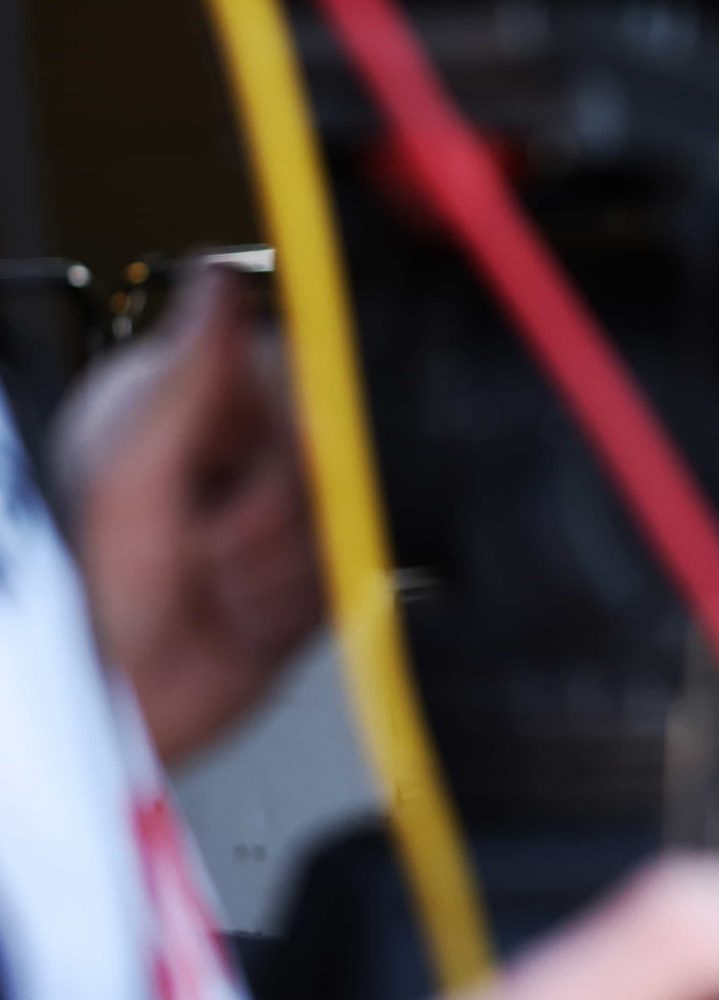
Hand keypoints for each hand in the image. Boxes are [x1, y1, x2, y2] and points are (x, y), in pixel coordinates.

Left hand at [68, 270, 322, 762]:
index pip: (297, 373)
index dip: (294, 431)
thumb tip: (216, 278)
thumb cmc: (87, 604)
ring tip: (217, 599)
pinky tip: (247, 621)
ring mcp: (270, 516)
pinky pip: (352, 570)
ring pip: (345, 516)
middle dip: (278, 519)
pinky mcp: (301, 575)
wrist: (106, 722)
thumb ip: (190, 379)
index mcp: (180, 403)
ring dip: (284, 571)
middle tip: (209, 555)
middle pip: (331, 451)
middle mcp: (229, 451)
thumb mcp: (132, 479)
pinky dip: (305, 606)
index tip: (273, 468)